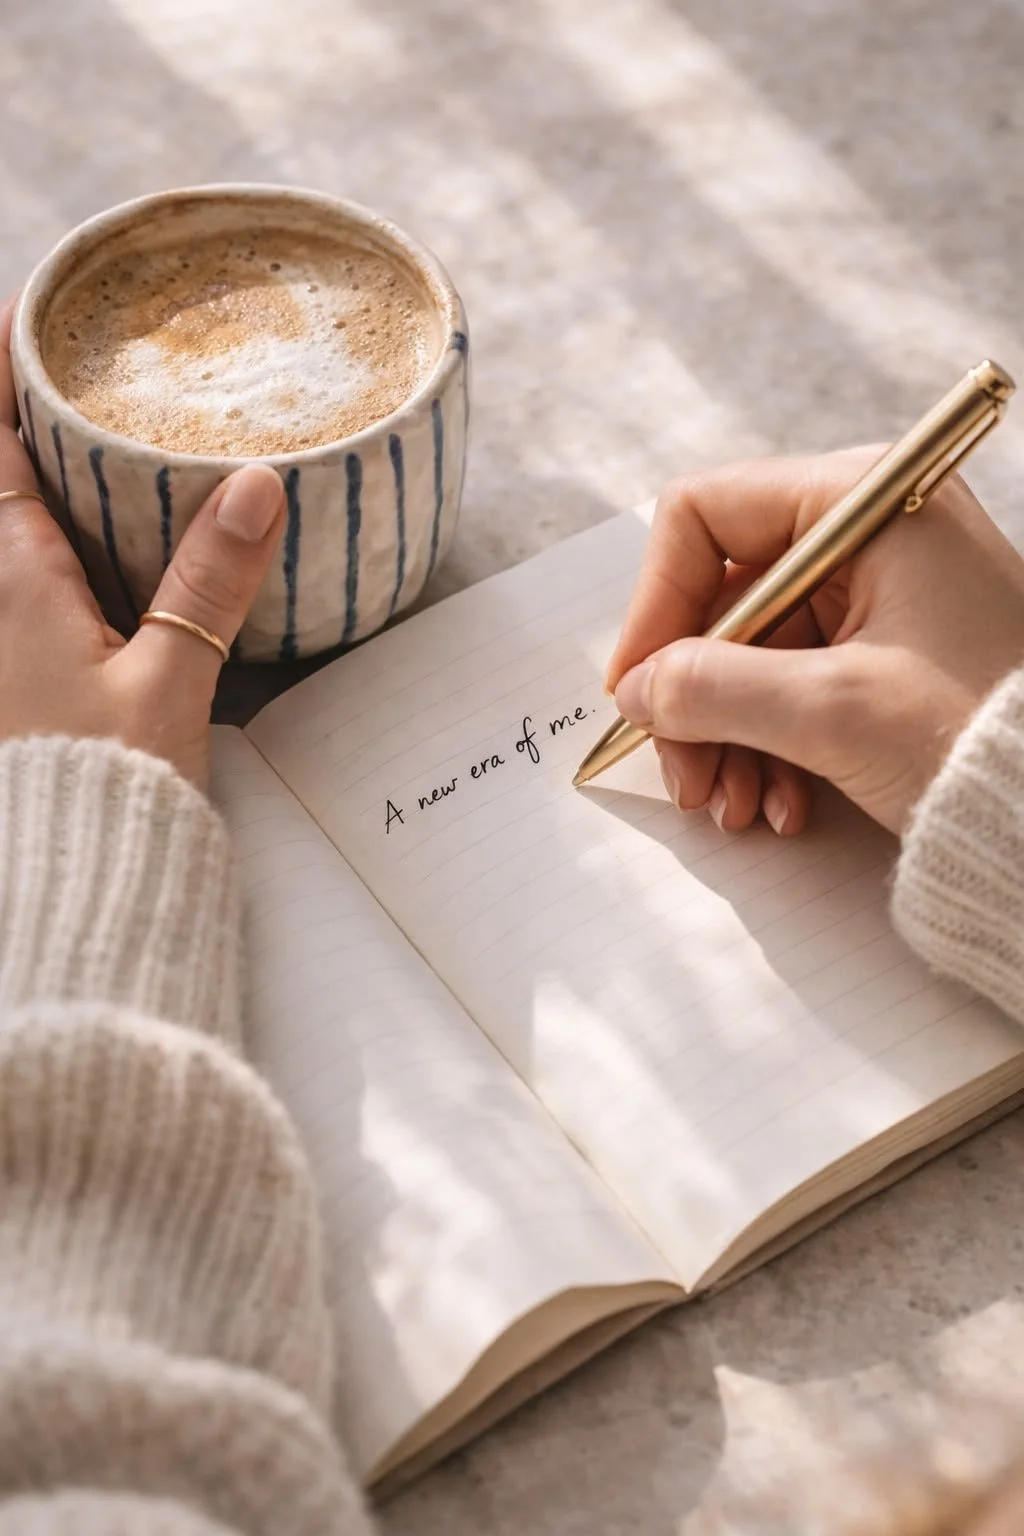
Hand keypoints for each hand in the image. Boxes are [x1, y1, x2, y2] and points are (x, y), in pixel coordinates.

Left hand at [0, 300, 284, 787]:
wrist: (65, 879)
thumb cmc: (102, 789)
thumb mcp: (168, 679)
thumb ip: (211, 580)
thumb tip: (256, 484)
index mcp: (5, 571)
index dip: (2, 361)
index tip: (36, 308)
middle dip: (24, 407)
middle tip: (85, 361)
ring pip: (8, 513)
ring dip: (38, 464)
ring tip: (102, 427)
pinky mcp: (15, 659)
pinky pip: (25, 562)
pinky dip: (52, 522)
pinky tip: (109, 528)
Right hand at [607, 449, 1023, 835]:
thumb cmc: (978, 736)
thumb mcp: (831, 710)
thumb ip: (712, 688)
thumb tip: (635, 691)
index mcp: (862, 502)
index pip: (705, 517)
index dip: (655, 604)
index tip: (633, 691)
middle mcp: (866, 531)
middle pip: (724, 597)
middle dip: (695, 697)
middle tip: (686, 777)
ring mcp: (879, 590)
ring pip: (752, 651)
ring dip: (728, 735)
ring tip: (736, 807)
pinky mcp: (886, 646)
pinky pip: (794, 683)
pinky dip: (773, 745)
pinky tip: (783, 805)